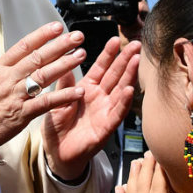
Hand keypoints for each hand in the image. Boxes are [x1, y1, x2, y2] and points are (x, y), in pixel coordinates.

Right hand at [0, 22, 89, 148]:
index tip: (57, 27)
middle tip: (77, 36)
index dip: (42, 35)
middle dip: (59, 45)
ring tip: (80, 55)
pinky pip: (46, 102)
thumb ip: (9, 69)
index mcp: (1, 68)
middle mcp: (9, 78)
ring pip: (44, 75)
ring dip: (65, 64)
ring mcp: (16, 95)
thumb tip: (25, 57)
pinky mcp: (22, 113)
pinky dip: (63, 96)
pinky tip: (78, 91)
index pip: (24, 46)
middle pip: (38, 57)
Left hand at [41, 37, 139, 179]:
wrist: (56, 153)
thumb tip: (65, 61)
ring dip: (129, 76)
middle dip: (125, 59)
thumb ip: (63, 83)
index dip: (108, 54)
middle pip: (115, 75)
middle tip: (135, 44)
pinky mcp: (105, 128)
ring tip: (136, 60)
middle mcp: (99, 98)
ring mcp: (105, 111)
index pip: (100, 68)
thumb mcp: (56, 100)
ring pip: (120, 90)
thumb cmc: (57, 127)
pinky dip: (123, 102)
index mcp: (86, 89)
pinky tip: (129, 90)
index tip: (115, 39)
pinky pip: (116, 113)